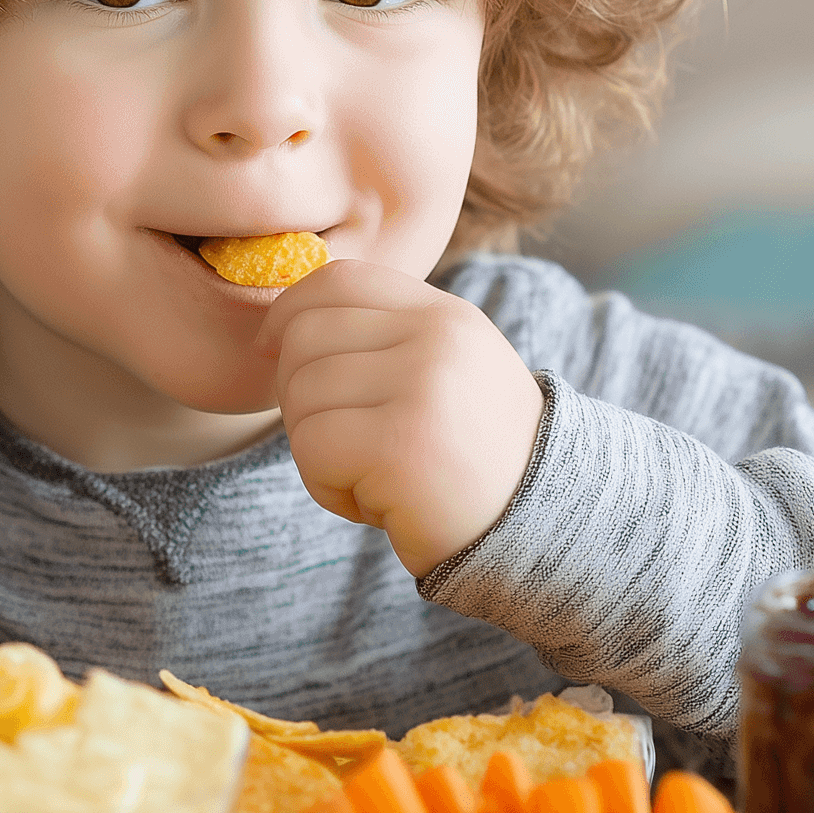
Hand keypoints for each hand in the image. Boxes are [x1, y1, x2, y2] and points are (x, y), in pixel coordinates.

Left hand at [259, 258, 544, 576]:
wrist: (540, 532)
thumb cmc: (474, 462)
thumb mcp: (445, 375)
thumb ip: (385, 339)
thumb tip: (284, 326)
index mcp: (446, 314)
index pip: (340, 280)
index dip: (289, 311)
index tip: (273, 349)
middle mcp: (436, 338)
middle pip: (306, 337)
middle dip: (299, 395)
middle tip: (344, 444)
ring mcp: (421, 387)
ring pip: (301, 397)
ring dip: (318, 451)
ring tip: (373, 477)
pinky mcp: (400, 445)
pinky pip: (312, 449)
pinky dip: (328, 487)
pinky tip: (376, 504)